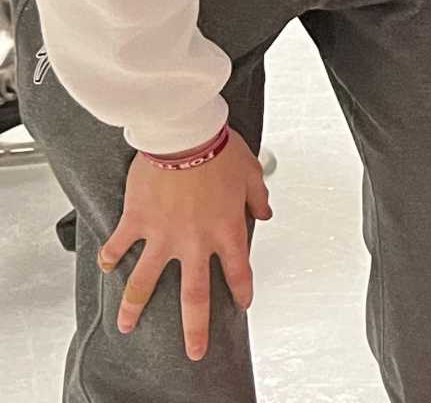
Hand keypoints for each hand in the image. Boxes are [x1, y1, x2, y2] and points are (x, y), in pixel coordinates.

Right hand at [100, 129, 271, 360]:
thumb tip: (265, 212)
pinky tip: (106, 267)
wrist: (184, 137)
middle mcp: (195, 242)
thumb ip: (257, 197)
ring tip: (127, 326)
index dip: (242, 290)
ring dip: (135, 307)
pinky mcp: (136, 223)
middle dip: (195, 328)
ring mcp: (163, 236)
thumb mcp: (251, 173)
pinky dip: (110, 258)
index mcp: (227, 230)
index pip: (238, 270)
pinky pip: (119, 247)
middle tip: (194, 352)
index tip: (242, 305)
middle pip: (194, 296)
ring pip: (146, 283)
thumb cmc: (220, 149)